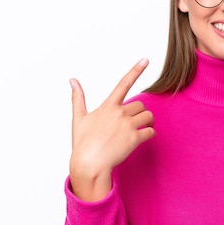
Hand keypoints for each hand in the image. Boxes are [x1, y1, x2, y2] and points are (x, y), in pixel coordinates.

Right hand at [69, 58, 154, 200]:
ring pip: (148, 116)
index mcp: (107, 106)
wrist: (89, 164)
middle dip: (139, 113)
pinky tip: (142, 139)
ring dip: (148, 122)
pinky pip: (151, 131)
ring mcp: (127, 125)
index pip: (123, 83)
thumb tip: (72, 80)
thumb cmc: (83, 143)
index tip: (146, 59)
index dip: (136, 70)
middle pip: (140, 105)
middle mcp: (119, 113)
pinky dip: (150, 134)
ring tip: (140, 129)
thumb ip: (78, 98)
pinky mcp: (135, 138)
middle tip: (133, 124)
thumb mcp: (79, 119)